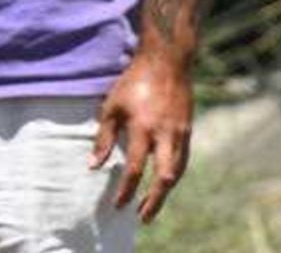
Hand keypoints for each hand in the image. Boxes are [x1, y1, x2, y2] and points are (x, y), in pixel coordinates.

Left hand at [91, 52, 193, 222]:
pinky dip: (173, 176)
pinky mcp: (188, 131)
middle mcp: (165, 136)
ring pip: (176, 173)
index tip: (118, 206)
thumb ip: (103, 138)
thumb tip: (93, 166)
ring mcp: (180, 134)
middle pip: (164, 179)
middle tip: (142, 218)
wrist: (166, 63)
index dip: (126, 191)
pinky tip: (164, 183)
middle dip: (153, 202)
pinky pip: (182, 161)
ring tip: (151, 205)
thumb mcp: (111, 107)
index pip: (134, 169)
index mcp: (144, 129)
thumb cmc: (133, 83)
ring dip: (164, 192)